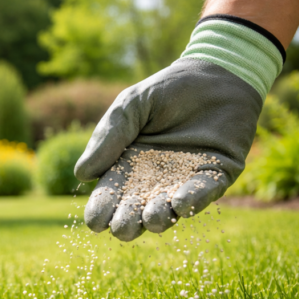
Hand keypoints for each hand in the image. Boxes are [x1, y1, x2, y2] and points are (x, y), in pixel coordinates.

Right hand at [75, 59, 261, 240]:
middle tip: (122, 226)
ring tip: (150, 218)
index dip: (100, 211)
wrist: (215, 72)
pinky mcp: (216, 175)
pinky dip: (193, 201)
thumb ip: (108, 137)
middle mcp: (155, 180)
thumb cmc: (167, 89)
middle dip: (127, 223)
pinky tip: (181, 204)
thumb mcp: (130, 106)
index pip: (109, 196)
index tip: (96, 220)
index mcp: (127, 166)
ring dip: (158, 218)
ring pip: (169, 210)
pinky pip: (204, 194)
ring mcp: (185, 181)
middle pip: (135, 212)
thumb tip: (82, 175)